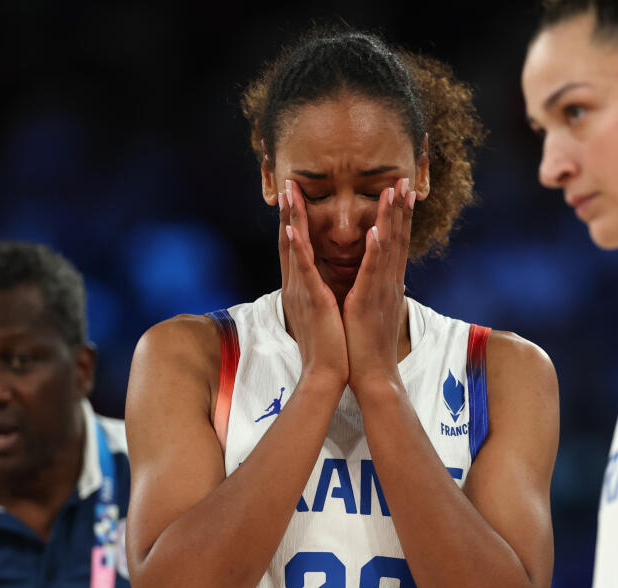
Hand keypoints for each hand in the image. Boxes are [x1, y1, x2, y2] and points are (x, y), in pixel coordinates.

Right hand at [282, 179, 347, 389]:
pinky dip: (298, 249)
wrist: (327, 373)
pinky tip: (292, 230)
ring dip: (292, 219)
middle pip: (290, 242)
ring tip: (289, 194)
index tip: (294, 199)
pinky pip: (304, 270)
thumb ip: (321, 295)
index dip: (293, 223)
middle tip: (286, 184)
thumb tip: (324, 286)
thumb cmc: (330, 346)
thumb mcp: (324, 314)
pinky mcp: (312, 300)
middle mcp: (297, 286)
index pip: (296, 249)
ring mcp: (302, 292)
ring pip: (294, 248)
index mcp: (302, 289)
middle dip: (289, 212)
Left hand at [343, 177, 414, 398]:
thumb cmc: (369, 344)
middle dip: (401, 207)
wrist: (373, 373)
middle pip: (398, 238)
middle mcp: (389, 282)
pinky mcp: (368, 300)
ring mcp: (381, 290)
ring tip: (394, 192)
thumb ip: (378, 289)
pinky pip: (372, 271)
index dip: (400, 216)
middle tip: (405, 179)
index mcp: (388, 283)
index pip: (396, 242)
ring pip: (389, 248)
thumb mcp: (375, 309)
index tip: (403, 192)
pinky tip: (377, 231)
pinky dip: (376, 250)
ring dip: (391, 218)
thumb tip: (382, 278)